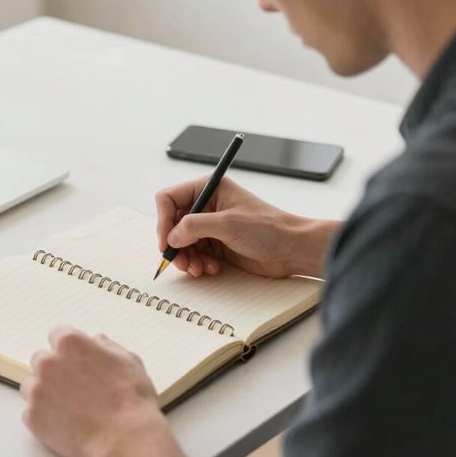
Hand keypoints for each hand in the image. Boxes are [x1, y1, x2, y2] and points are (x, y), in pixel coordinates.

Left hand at [21, 326, 165, 456]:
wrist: (126, 439)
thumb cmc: (131, 399)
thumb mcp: (129, 361)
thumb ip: (108, 347)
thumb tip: (98, 341)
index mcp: (70, 343)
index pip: (57, 335)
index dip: (69, 350)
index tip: (76, 361)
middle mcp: (48, 363)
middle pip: (41, 360)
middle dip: (55, 371)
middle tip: (75, 387)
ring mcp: (37, 391)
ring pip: (32, 386)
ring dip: (45, 393)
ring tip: (70, 408)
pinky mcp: (32, 418)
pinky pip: (31, 413)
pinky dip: (44, 417)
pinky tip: (66, 424)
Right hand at [155, 176, 338, 277]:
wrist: (292, 249)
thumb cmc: (269, 228)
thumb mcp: (228, 223)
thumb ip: (194, 226)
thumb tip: (171, 236)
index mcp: (209, 188)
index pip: (169, 199)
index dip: (163, 220)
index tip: (166, 242)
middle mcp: (207, 205)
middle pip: (172, 223)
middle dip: (174, 244)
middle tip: (181, 261)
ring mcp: (211, 225)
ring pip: (181, 242)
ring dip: (186, 257)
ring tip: (198, 268)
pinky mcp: (216, 244)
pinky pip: (194, 254)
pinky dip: (197, 263)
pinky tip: (211, 268)